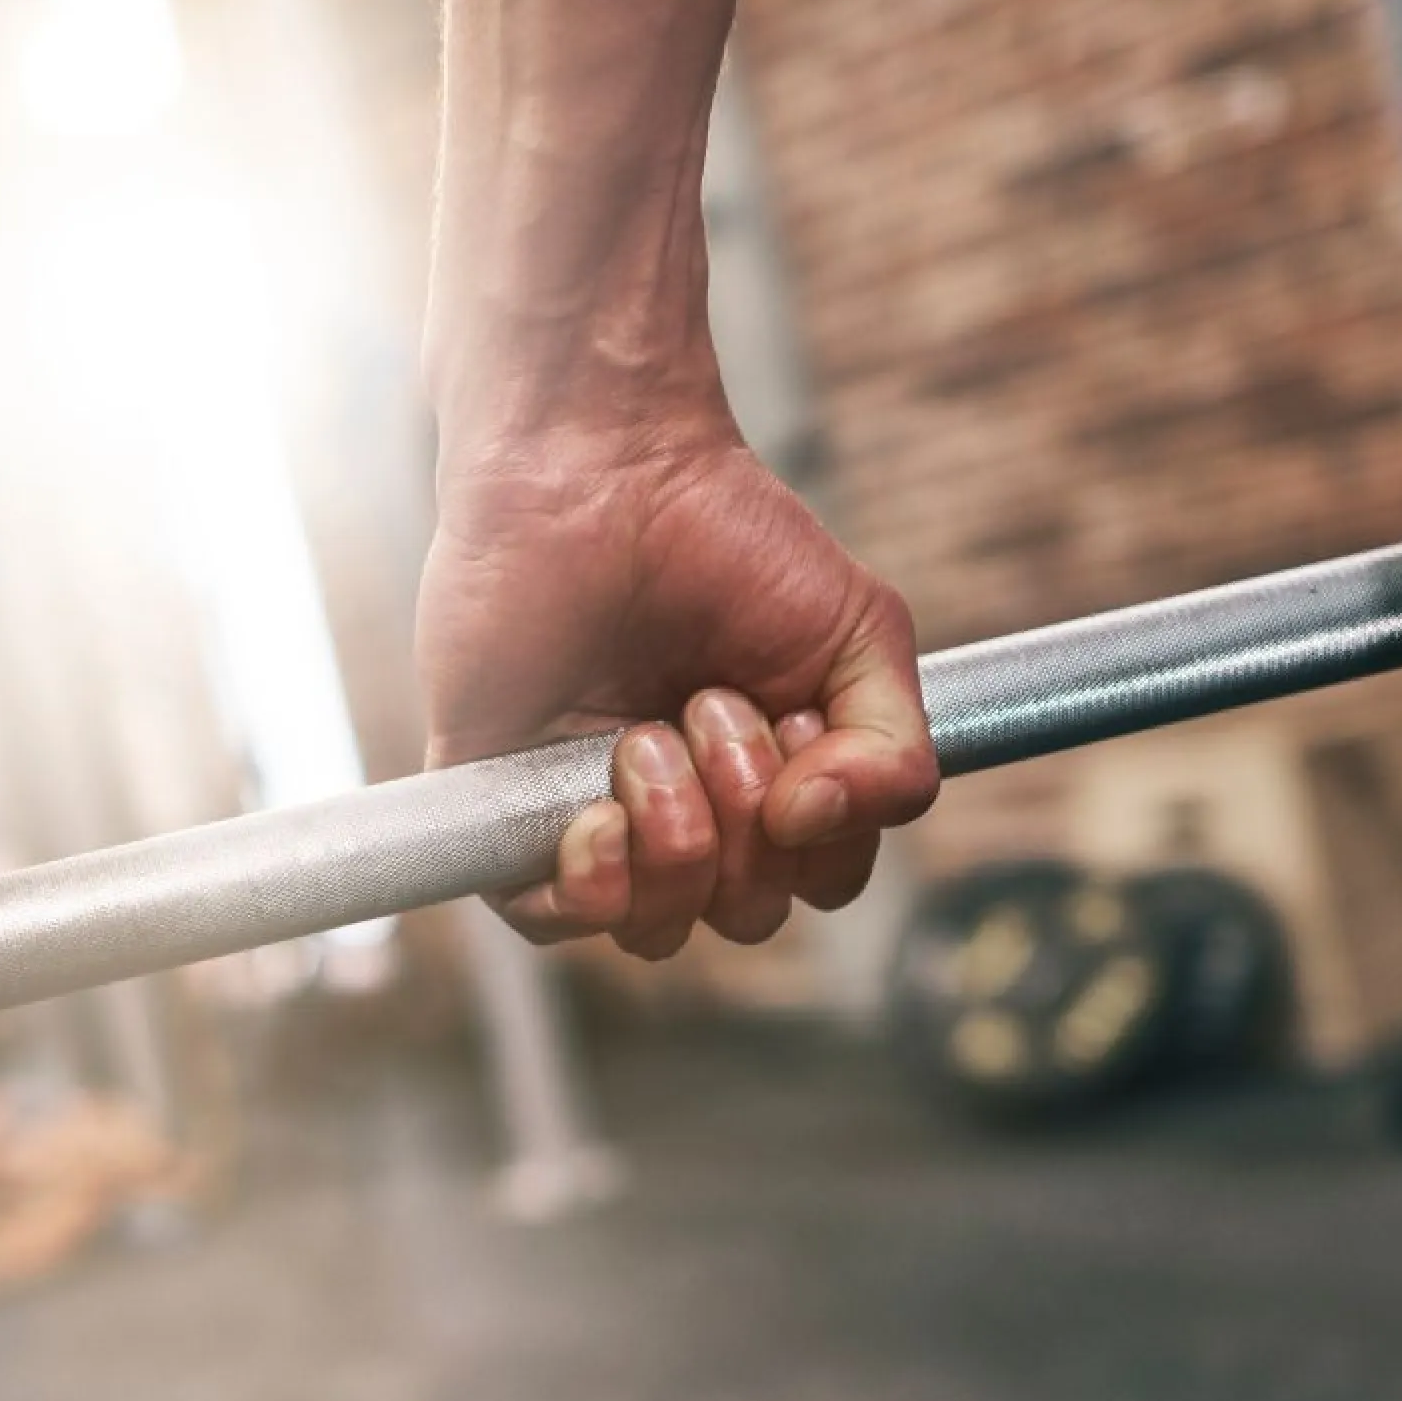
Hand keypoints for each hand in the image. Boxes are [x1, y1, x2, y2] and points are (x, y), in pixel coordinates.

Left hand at [418, 419, 938, 956]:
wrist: (600, 470)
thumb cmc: (727, 538)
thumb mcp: (861, 632)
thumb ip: (895, 752)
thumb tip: (815, 828)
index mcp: (768, 784)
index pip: (819, 881)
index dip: (825, 830)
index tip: (791, 713)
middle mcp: (684, 814)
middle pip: (745, 917)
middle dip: (748, 819)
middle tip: (709, 703)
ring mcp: (592, 814)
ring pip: (656, 930)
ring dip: (678, 840)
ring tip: (646, 734)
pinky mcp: (506, 805)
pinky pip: (547, 920)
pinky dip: (591, 885)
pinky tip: (598, 808)